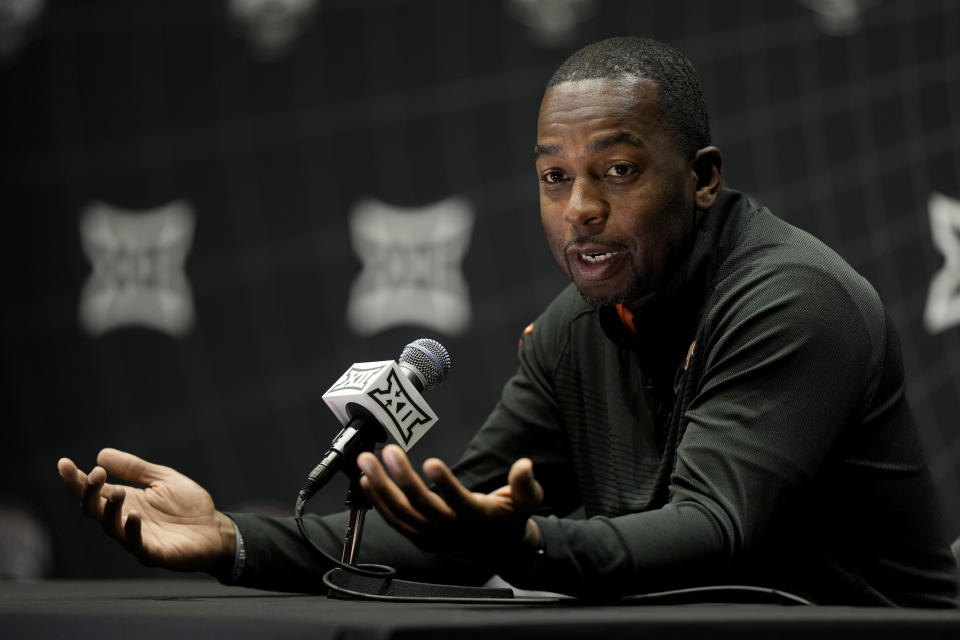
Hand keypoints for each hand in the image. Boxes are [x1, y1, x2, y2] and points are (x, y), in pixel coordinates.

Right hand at [57, 448, 235, 573]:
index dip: (76, 479)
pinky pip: (135, 544)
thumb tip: (101, 455)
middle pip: (92, 509)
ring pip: (109, 527)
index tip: (63, 463)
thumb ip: (135, 468)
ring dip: (110, 509)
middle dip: (88, 492)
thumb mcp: (162, 479)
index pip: (94, 491)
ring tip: (119, 492)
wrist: (216, 529)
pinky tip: (134, 516)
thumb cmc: (189, 506)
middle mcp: (124, 520)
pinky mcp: (153, 553)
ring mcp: (136, 539)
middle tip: (96, 475)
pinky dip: (131, 531)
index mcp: (125, 501)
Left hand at [356, 444, 543, 559]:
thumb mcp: (527, 502)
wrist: (503, 554)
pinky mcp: (421, 539)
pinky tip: (367, 482)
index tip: (432, 462)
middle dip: (402, 477)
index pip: (459, 501)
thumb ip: (526, 485)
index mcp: (477, 517)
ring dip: (381, 487)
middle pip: (421, 506)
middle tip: (389, 451)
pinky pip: (395, 522)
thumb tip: (525, 466)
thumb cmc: (510, 521)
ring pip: (402, 514)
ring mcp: (433, 537)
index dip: (445, 484)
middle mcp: (452, 530)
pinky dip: (378, 503)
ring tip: (367, 462)